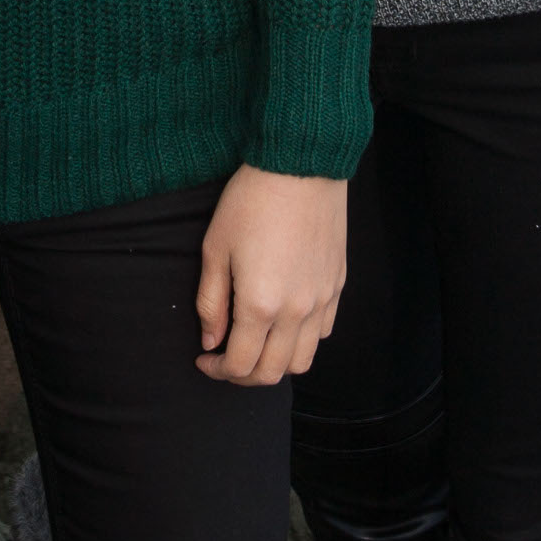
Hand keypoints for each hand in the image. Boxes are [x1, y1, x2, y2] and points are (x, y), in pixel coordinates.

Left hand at [195, 166, 345, 386]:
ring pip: (303, 360)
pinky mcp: (337, 285)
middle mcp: (296, 311)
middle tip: (225, 360)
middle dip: (243, 376)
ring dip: (276, 364)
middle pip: (273, 373)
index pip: (240, 365)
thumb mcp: (216, 249)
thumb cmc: (251, 200)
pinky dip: (301, 341)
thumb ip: (211, 302)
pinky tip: (283, 322)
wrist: (300, 164)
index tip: (204, 358)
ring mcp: (322, 299)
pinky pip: (322, 332)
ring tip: (256, 345)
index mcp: (261, 304)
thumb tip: (210, 341)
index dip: (217, 371)